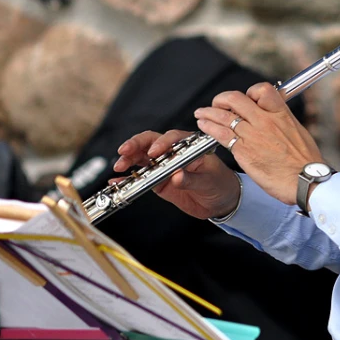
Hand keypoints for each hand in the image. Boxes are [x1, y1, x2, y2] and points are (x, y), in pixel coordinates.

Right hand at [114, 129, 240, 219]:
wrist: (222, 202)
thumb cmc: (221, 184)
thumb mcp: (210, 181)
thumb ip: (192, 179)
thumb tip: (177, 176)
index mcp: (190, 146)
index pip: (172, 138)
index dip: (161, 143)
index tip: (153, 152)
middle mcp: (174, 153)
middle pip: (151, 142)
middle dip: (136, 145)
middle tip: (125, 152)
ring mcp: (164, 166)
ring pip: (142, 157)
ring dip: (128, 159)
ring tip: (119, 166)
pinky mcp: (159, 181)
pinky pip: (141, 177)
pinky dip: (128, 179)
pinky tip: (117, 181)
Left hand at [194, 82, 324, 204]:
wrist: (307, 180)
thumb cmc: (306, 162)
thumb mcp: (298, 133)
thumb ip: (283, 123)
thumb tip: (277, 122)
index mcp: (281, 114)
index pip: (262, 90)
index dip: (250, 92)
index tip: (246, 99)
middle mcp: (265, 121)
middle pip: (235, 99)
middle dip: (222, 99)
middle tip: (217, 104)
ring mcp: (253, 135)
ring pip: (223, 116)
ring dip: (208, 113)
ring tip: (201, 114)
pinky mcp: (244, 151)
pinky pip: (221, 134)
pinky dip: (209, 128)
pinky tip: (204, 126)